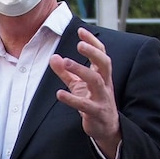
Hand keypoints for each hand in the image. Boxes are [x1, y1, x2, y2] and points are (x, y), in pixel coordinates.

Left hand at [49, 28, 120, 158]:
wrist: (106, 128)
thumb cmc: (93, 102)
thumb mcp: (79, 85)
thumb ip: (66, 72)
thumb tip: (53, 57)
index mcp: (102, 75)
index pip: (101, 54)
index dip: (92, 42)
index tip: (81, 30)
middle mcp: (105, 84)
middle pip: (104, 63)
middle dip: (93, 52)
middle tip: (79, 44)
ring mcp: (102, 98)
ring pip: (96, 81)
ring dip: (81, 70)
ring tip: (66, 62)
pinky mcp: (96, 112)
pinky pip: (85, 104)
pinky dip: (72, 99)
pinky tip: (59, 94)